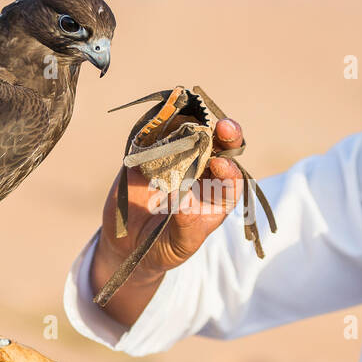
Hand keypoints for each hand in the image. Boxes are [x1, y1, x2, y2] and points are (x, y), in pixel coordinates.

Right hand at [91, 118, 245, 324]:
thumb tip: (185, 201)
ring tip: (193, 114)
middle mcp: (202, 172)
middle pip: (220, 147)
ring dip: (194, 120)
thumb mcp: (180, 244)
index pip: (232, 177)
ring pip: (192, 133)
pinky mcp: (150, 153)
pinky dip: (162, 121)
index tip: (220, 164)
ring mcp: (178, 160)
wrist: (128, 245)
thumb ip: (187, 224)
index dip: (230, 168)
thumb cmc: (164, 248)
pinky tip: (164, 113)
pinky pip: (159, 133)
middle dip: (225, 134)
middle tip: (223, 127)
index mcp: (218, 195)